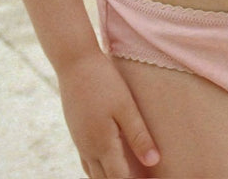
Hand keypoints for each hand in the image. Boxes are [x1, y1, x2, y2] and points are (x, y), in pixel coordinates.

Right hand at [57, 49, 160, 177]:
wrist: (74, 61)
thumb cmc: (103, 81)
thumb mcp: (125, 106)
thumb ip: (139, 135)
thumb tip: (153, 162)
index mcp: (102, 144)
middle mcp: (88, 147)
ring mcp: (79, 140)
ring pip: (92, 173)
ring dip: (108, 178)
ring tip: (125, 176)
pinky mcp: (76, 131)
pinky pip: (86, 160)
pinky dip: (97, 169)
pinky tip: (107, 162)